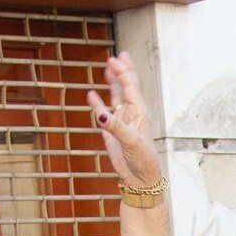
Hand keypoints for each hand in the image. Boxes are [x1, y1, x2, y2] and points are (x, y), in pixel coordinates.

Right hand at [86, 52, 163, 187]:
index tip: (113, 59)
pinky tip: (92, 95)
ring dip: (112, 83)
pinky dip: (98, 105)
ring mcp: (121, 122)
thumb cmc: (143, 161)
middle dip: (122, 72)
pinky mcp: (112, 133)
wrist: (141, 180)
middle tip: (117, 55)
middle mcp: (131, 114)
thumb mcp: (131, 143)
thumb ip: (115, 128)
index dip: (123, 72)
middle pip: (126, 88)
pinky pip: (104, 115)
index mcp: (140, 113)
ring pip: (116, 98)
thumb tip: (100, 114)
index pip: (130, 87)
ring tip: (108, 68)